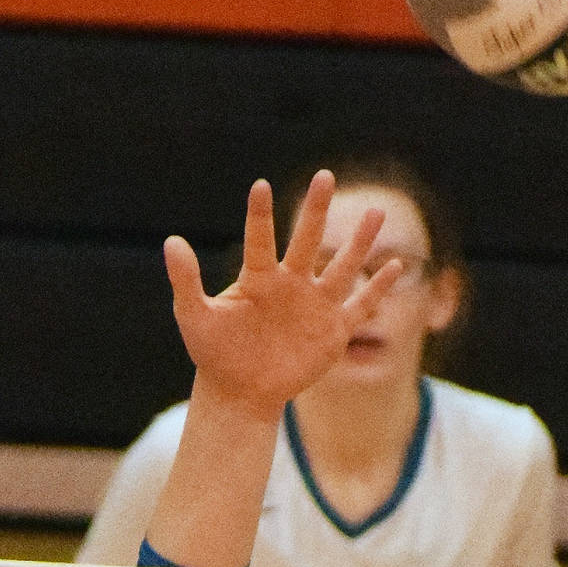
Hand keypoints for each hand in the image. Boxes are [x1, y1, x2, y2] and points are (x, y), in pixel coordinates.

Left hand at [164, 173, 400, 420]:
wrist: (239, 391)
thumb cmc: (214, 353)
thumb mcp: (194, 317)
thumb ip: (186, 281)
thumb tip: (171, 241)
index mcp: (258, 278)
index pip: (260, 239)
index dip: (260, 215)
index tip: (259, 186)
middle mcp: (290, 284)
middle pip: (308, 240)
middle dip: (317, 210)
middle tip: (325, 176)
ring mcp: (315, 306)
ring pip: (342, 267)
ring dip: (360, 241)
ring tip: (377, 211)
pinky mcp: (333, 332)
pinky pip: (361, 306)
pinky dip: (378, 288)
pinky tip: (396, 266)